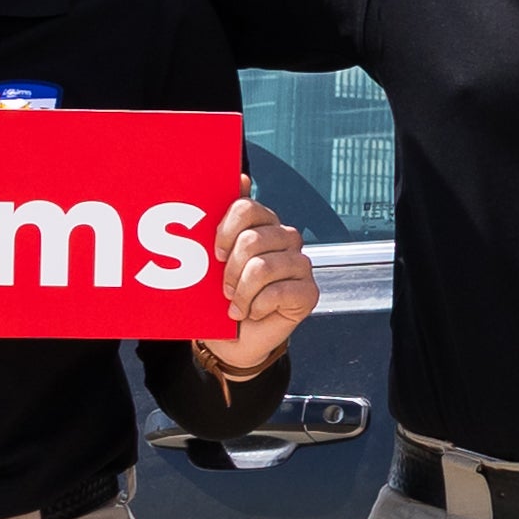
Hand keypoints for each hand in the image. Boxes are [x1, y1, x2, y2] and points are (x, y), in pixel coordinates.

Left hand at [198, 196, 316, 381]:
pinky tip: (254, 312)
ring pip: (263, 267)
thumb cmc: (219, 298)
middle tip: (224, 287)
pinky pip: (279, 292)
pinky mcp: (309, 292)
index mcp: (262, 224)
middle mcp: (285, 239)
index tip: (215, 253)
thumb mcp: (210, 260)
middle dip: (230, 269)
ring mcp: (300, 265)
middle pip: (253, 238)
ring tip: (236, 304)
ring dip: (242, 292)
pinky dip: (258, 307)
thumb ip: (222, 220)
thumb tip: (239, 177)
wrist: (231, 341)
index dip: (225, 230)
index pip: (247, 208)